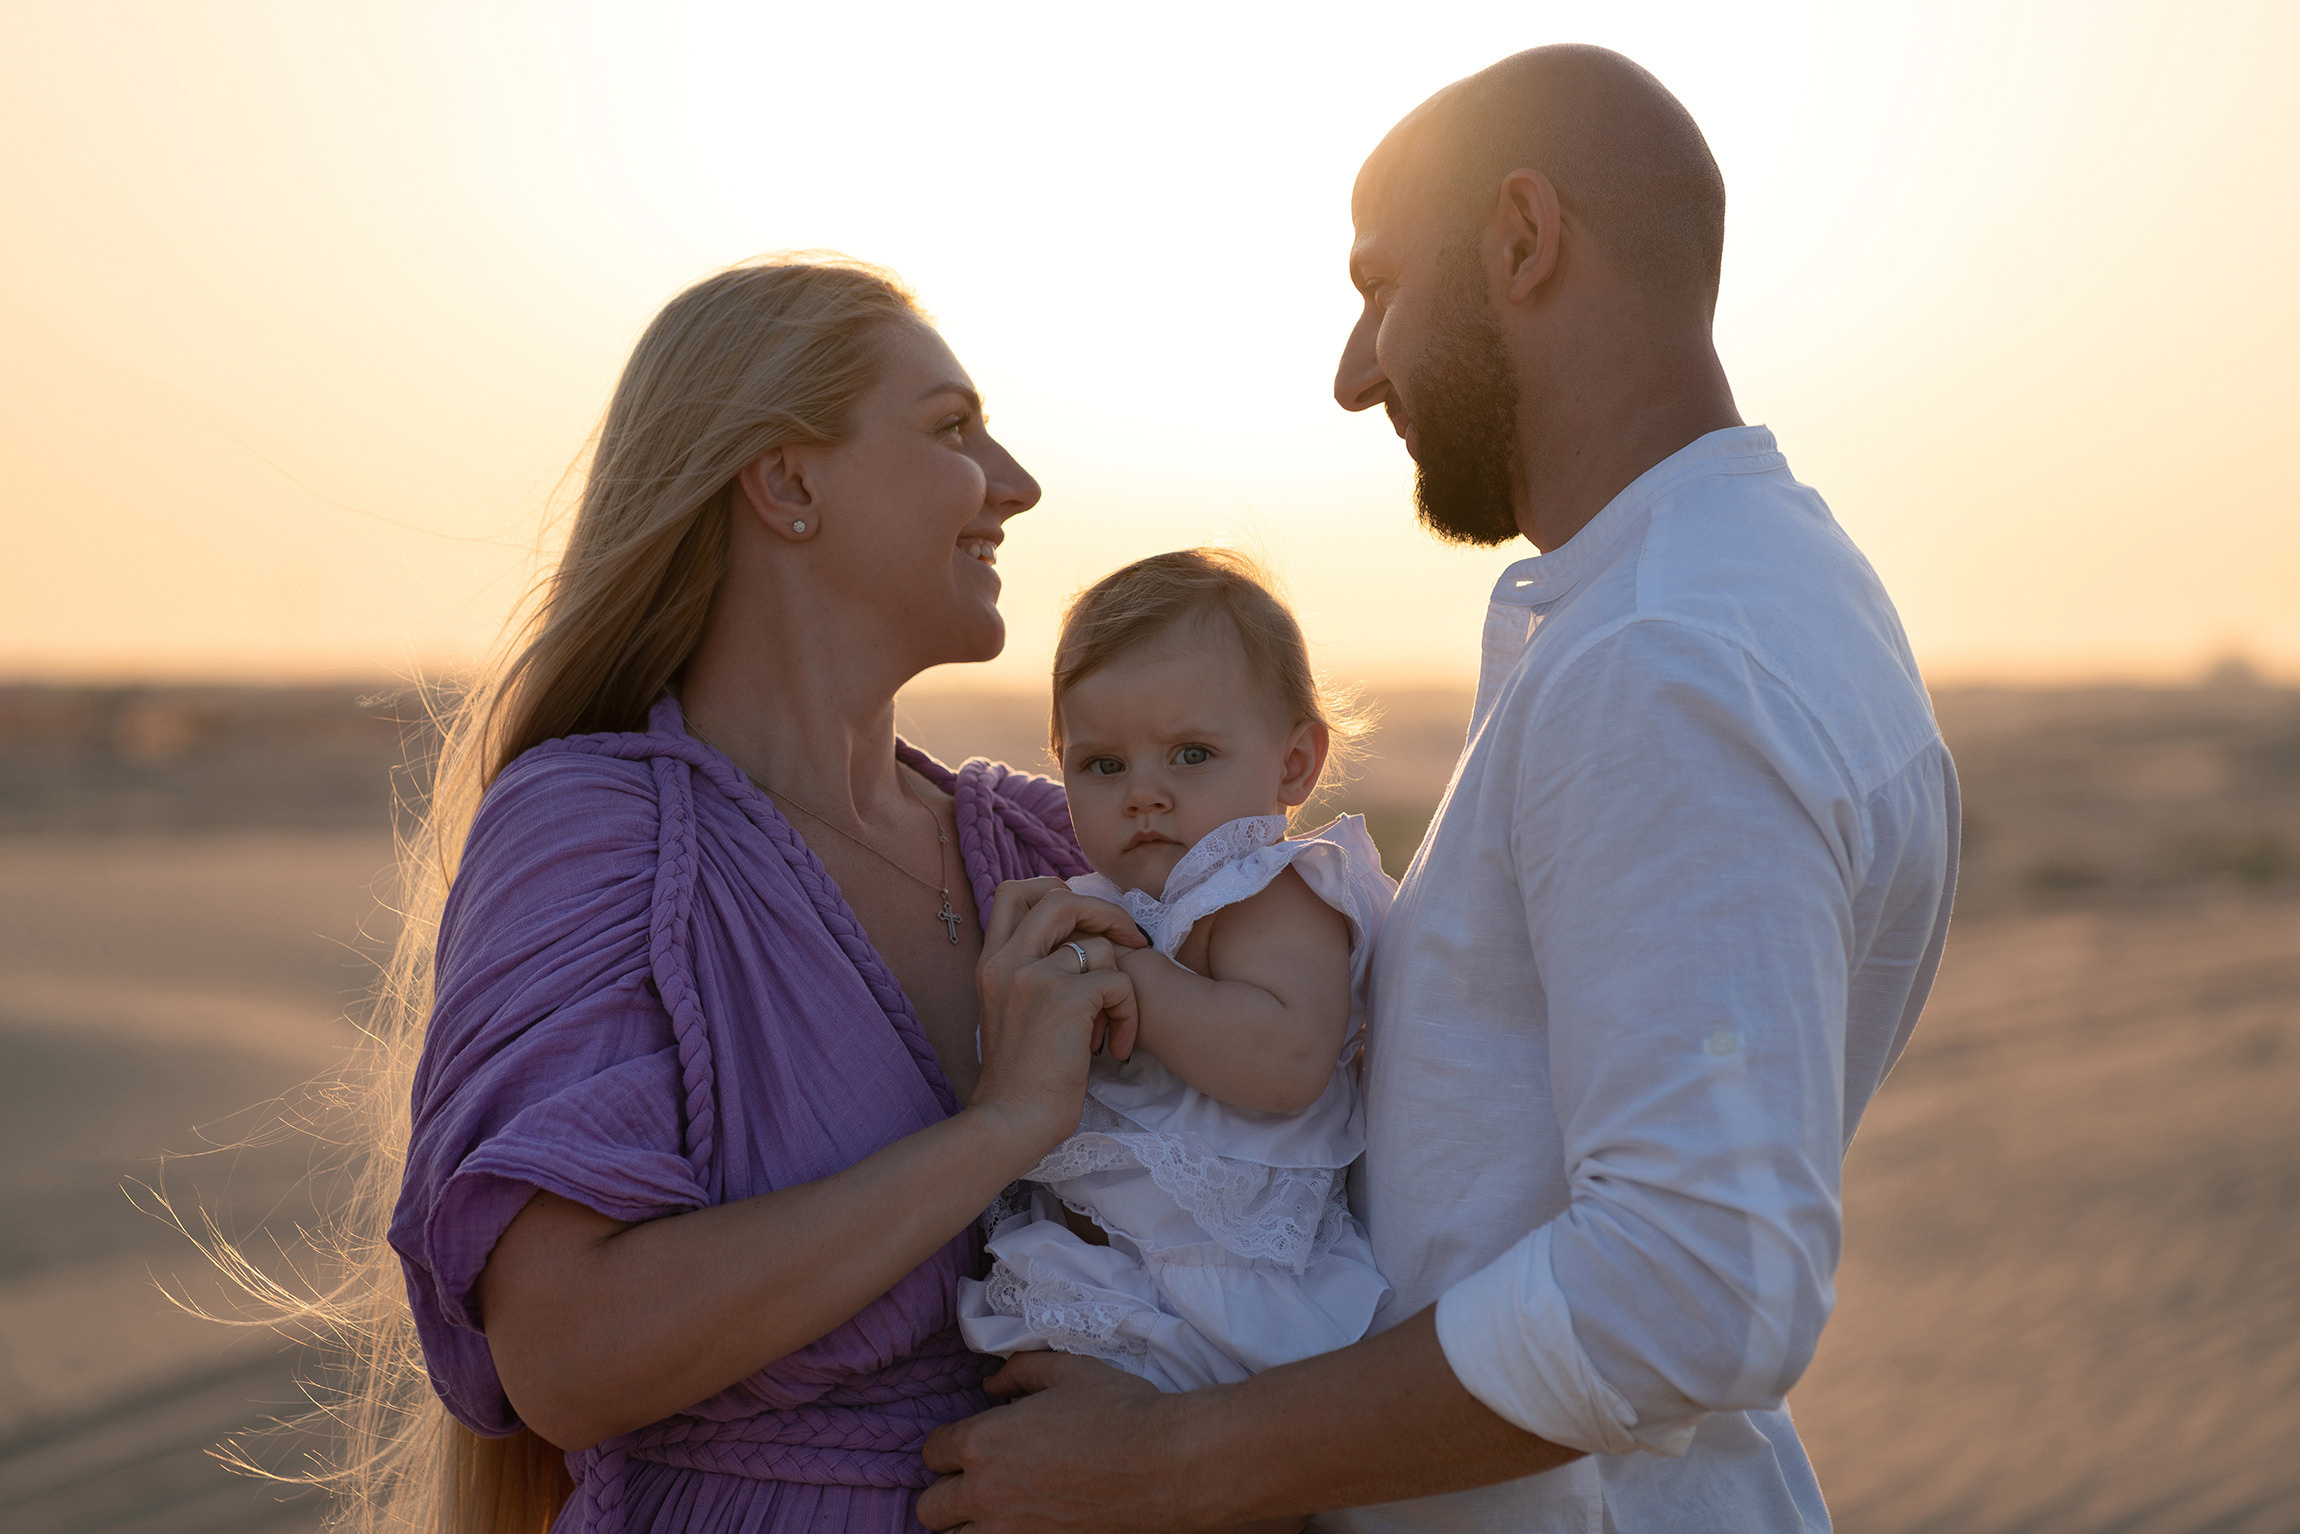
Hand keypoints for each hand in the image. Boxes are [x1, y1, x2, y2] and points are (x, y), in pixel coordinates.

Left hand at [919, 1354, 1201, 1532]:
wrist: (1169, 1466)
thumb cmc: (1122, 1412)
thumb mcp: (1070, 1371)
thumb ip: (1021, 1371)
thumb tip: (991, 1384)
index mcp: (984, 1443)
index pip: (932, 1453)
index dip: (951, 1448)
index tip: (972, 1449)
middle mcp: (985, 1495)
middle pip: (931, 1508)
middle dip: (950, 1494)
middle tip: (981, 1485)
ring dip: (970, 1527)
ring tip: (999, 1514)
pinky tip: (1024, 1528)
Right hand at [974, 881, 1145, 1156]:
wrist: (1011, 1121)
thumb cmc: (1022, 1078)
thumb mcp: (1011, 1010)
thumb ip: (1031, 972)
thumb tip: (1081, 943)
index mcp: (991, 962)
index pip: (1014, 891)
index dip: (1056, 891)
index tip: (1084, 923)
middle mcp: (1007, 960)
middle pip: (1060, 897)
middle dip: (1106, 914)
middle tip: (1130, 943)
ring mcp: (1034, 976)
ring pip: (1099, 946)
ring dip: (1119, 986)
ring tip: (1109, 1028)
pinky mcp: (1065, 999)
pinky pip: (1119, 983)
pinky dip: (1128, 1015)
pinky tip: (1115, 1048)